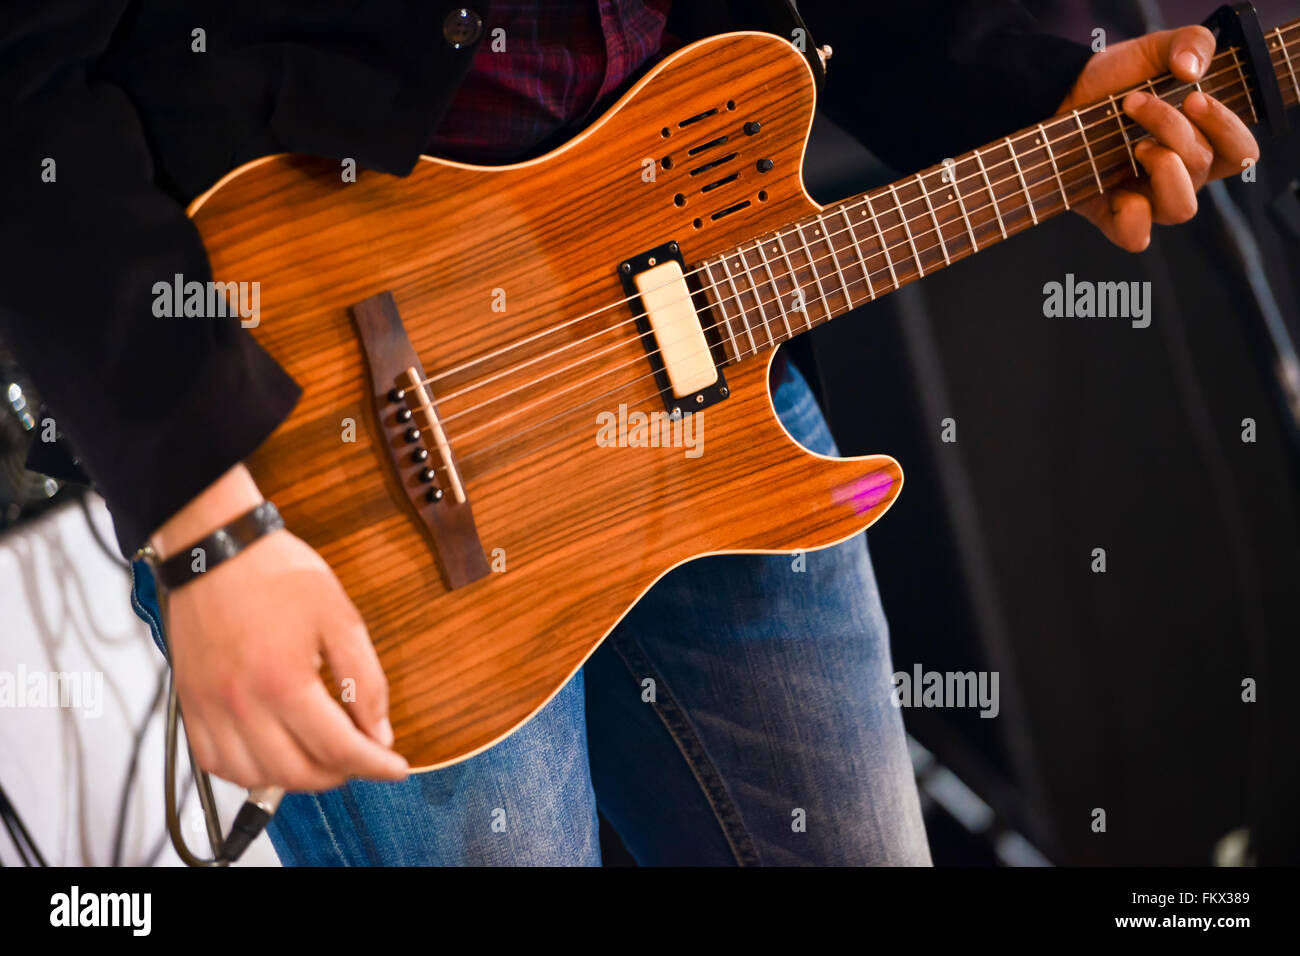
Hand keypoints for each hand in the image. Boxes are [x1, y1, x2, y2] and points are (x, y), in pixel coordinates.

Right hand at [154, 466, 408, 790]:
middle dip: (340, 774)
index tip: (395, 766)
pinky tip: (274, 754)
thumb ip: (364, 679)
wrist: (214, 548)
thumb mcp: (340, 617)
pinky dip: (250, 772)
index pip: (338, 748)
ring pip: (255, 778)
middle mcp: (242, 704)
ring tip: (322, 756)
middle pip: (298, 773)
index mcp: (283, 681)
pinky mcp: (190, 706)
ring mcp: (210, 709)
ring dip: (296, 778)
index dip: (375, 765)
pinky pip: (217, 764)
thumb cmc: (276, 574)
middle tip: (361, 756)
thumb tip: (378, 733)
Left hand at [1057, 25, 1259, 251]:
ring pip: (1181, 208)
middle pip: (1203, 168)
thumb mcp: (1154, 49)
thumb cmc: (1113, 80)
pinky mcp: (1110, 214)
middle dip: (1173, 129)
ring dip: (1164, 168)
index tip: (1194, 98)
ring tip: (1135, 144)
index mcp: (1202, 142)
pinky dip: (1134, 218)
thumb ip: (1191, 42)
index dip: (1228, 129)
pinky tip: (1121, 191)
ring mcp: (1146, 197)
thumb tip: (1193, 69)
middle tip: (1136, 103)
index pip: (1241, 153)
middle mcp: (1179, 175)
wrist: (1060, 95)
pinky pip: (1135, 236)